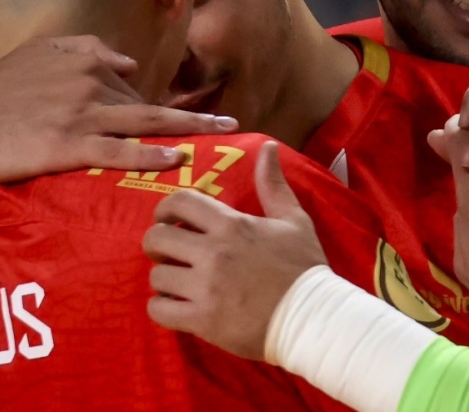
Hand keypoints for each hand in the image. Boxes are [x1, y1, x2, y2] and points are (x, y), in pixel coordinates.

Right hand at [0, 36, 237, 188]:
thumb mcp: (39, 53)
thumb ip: (86, 50)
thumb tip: (129, 62)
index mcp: (86, 61)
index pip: (132, 88)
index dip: (155, 111)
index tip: (183, 126)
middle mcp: (91, 82)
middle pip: (153, 103)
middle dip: (194, 115)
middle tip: (230, 125)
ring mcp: (82, 114)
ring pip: (147, 122)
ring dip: (190, 129)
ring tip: (223, 135)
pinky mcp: (69, 144)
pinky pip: (118, 150)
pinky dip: (148, 154)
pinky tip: (174, 159)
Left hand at [143, 142, 327, 359]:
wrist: (312, 317)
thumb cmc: (303, 267)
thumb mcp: (293, 219)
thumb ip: (273, 184)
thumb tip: (268, 146)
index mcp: (232, 225)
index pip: (180, 202)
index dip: (166, 208)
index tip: (169, 219)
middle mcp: (213, 253)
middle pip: (156, 238)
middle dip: (157, 243)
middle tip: (169, 252)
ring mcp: (205, 289)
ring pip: (156, 276)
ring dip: (162, 278)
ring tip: (176, 282)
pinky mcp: (202, 321)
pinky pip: (159, 311)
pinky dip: (162, 308)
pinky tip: (176, 306)